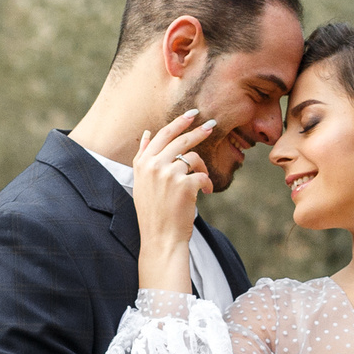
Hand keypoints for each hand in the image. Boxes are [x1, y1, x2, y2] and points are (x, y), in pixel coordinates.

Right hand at [132, 109, 214, 292]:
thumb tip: (147, 133)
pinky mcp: (184, 185)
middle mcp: (153, 166)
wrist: (161, 238)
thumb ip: (143, 157)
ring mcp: (168, 174)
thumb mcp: (141, 183)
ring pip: (193, 158)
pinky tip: (205, 192)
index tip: (192, 115)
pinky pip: (202, 175)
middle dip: (198, 131)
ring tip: (202, 182)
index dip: (178, 122)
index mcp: (142, 164)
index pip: (162, 135)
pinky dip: (206, 183)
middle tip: (212, 125)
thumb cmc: (154, 212)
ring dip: (202, 168)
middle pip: (180, 140)